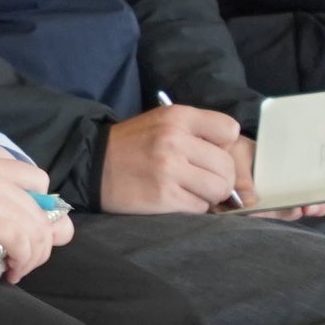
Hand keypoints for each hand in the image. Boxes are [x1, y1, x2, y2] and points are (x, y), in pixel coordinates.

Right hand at [0, 153, 70, 280]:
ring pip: (38, 233)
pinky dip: (22, 262)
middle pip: (42, 215)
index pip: (39, 181)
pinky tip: (9, 271)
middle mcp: (2, 179)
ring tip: (16, 270)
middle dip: (40, 242)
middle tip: (23, 259)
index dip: (40, 208)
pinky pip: (23, 245)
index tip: (28, 227)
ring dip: (33, 257)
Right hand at [97, 104, 247, 213]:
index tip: (209, 153)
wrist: (92, 165)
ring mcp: (169, 170)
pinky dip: (193, 207)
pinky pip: (199, 207)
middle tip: (203, 180)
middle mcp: (174, 140)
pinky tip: (177, 199)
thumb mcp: (162, 122)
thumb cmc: (133, 145)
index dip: (224, 145)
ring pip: (218, 189)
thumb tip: (233, 159)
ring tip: (191, 191)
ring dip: (209, 195)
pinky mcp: (164, 196)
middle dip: (220, 177)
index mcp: (177, 117)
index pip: (229, 129)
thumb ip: (197, 132)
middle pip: (227, 165)